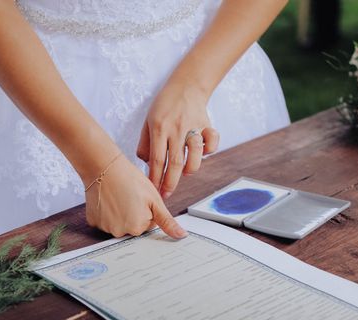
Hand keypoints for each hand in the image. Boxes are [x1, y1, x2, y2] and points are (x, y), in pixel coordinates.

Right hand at [84, 154, 186, 238]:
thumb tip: (181, 236)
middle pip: (133, 226)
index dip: (146, 209)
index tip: (140, 198)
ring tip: (118, 196)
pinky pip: (104, 220)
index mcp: (137, 227)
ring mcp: (105, 227)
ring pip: (118, 223)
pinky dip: (106, 212)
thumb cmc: (130, 179)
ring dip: (120, 213)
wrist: (104, 167)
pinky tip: (108, 199)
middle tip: (129, 196)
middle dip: (134, 213)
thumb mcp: (154, 199)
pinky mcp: (93, 221)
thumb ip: (167, 221)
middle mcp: (120, 232)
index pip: (148, 224)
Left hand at [137, 81, 219, 198]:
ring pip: (195, 156)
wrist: (186, 85)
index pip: (156, 159)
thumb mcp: (148, 121)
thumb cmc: (165, 106)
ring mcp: (193, 127)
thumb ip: (145, 143)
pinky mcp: (207, 125)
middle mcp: (176, 129)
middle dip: (170, 183)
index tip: (153, 191)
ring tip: (184, 173)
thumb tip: (146, 164)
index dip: (154, 178)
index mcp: (159, 128)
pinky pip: (212, 142)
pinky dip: (210, 151)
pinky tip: (202, 153)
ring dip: (190, 169)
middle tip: (166, 194)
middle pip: (174, 163)